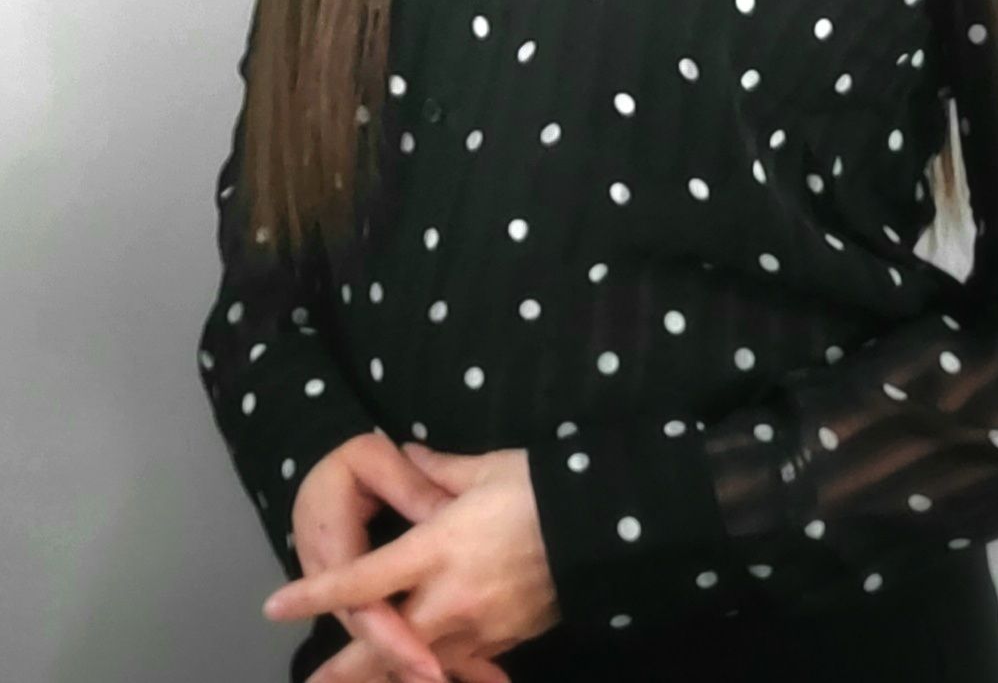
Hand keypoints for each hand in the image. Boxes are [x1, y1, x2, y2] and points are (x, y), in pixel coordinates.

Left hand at [264, 442, 561, 682]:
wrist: (606, 527)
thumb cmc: (542, 489)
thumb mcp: (488, 468)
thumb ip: (440, 468)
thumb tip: (411, 452)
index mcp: (436, 549)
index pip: (362, 579)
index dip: (316, 594)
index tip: (276, 605)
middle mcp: (449, 598)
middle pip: (383, 645)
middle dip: (345, 667)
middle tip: (311, 682)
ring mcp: (479, 626)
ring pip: (419, 665)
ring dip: (389, 674)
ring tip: (357, 682)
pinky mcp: (506, 639)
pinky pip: (462, 663)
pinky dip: (439, 669)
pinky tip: (429, 671)